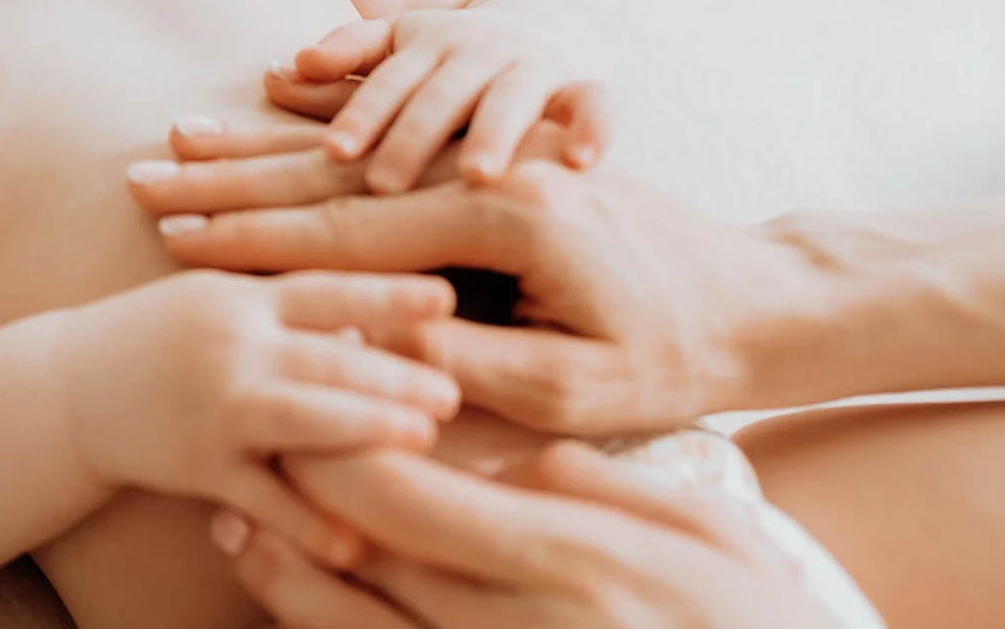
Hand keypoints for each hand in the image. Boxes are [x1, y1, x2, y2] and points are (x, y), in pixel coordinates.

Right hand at [58, 269, 462, 565]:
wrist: (66, 387)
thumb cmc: (158, 337)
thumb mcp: (218, 301)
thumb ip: (291, 307)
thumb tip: (379, 317)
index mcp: (243, 299)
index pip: (326, 289)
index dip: (387, 294)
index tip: (446, 297)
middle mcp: (231, 347)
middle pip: (325, 357)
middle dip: (393, 374)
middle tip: (453, 390)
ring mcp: (213, 408)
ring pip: (299, 419)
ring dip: (362, 428)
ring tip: (422, 438)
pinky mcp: (196, 465)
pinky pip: (259, 497)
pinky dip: (303, 521)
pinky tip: (350, 542)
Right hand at [134, 122, 834, 432]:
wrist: (763, 297)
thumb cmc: (676, 355)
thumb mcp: (575, 387)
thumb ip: (468, 362)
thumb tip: (374, 342)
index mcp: (504, 217)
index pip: (346, 227)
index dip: (252, 238)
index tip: (172, 238)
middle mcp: (492, 165)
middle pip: (334, 167)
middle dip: (231, 178)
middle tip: (144, 174)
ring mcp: (500, 147)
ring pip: (358, 138)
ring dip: (263, 138)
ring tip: (182, 135)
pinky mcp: (508, 149)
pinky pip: (406, 115)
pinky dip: (330, 109)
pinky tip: (276, 94)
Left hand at [214, 443, 842, 628]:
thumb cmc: (768, 623)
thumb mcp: (708, 534)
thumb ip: (601, 486)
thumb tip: (513, 460)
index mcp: (566, 561)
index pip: (406, 494)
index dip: (339, 445)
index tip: (306, 399)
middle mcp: (512, 628)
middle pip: (363, 556)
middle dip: (296, 498)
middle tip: (243, 448)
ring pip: (356, 627)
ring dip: (284, 578)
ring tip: (236, 529)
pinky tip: (297, 607)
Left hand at [270, 0, 610, 192]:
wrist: (554, 25)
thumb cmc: (453, 58)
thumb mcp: (401, 44)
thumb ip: (347, 58)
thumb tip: (276, 71)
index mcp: (428, 47)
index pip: (389, 84)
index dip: (363, 115)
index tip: (334, 152)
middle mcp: (478, 54)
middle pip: (442, 95)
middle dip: (414, 136)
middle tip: (384, 182)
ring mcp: (534, 69)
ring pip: (513, 100)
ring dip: (496, 133)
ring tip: (478, 174)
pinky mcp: (586, 90)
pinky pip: (597, 106)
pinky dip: (593, 128)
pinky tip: (582, 162)